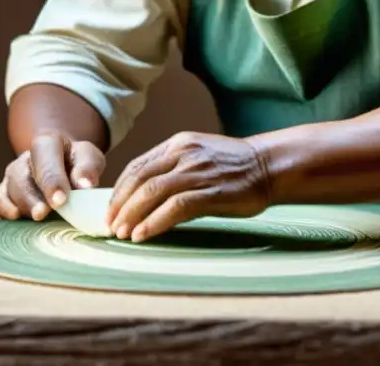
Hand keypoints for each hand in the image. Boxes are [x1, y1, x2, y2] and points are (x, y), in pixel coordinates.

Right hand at [0, 131, 105, 220]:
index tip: (60, 200)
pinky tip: (15, 217)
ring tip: (38, 218)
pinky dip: (3, 209)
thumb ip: (88, 168)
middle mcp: (25, 158)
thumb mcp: (89, 158)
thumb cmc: (77, 163)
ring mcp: (12, 174)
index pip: (45, 157)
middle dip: (32, 197)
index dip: (51, 179)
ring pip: (10, 189)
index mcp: (47, 142)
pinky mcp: (3, 192)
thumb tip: (85, 185)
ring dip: (23, 205)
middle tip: (43, 214)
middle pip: (22, 176)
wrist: (64, 165)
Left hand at [106, 131, 270, 242]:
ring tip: (122, 233)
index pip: (137, 166)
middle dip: (120, 205)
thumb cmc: (234, 166)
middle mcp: (184, 154)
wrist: (269, 165)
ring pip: (152, 192)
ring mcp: (197, 171)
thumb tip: (143, 195)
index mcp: (178, 144)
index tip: (110, 209)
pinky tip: (144, 234)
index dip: (119, 190)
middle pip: (140, 179)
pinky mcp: (211, 191)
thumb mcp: (198, 156)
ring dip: (132, 215)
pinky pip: (175, 207)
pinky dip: (154, 222)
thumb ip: (173, 169)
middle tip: (110, 225)